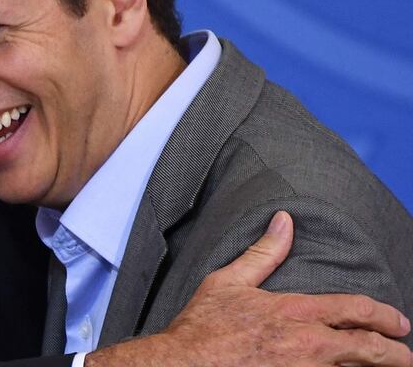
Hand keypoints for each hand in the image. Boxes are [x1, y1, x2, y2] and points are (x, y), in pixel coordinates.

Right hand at [87, 212, 411, 366]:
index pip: (356, 310)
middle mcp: (308, 345)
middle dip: (395, 354)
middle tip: (406, 356)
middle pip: (370, 350)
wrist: (183, 365)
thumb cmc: (203, 326)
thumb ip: (263, 253)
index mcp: (295, 312)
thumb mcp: (228, 282)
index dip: (384, 316)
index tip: (399, 323)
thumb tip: (284, 221)